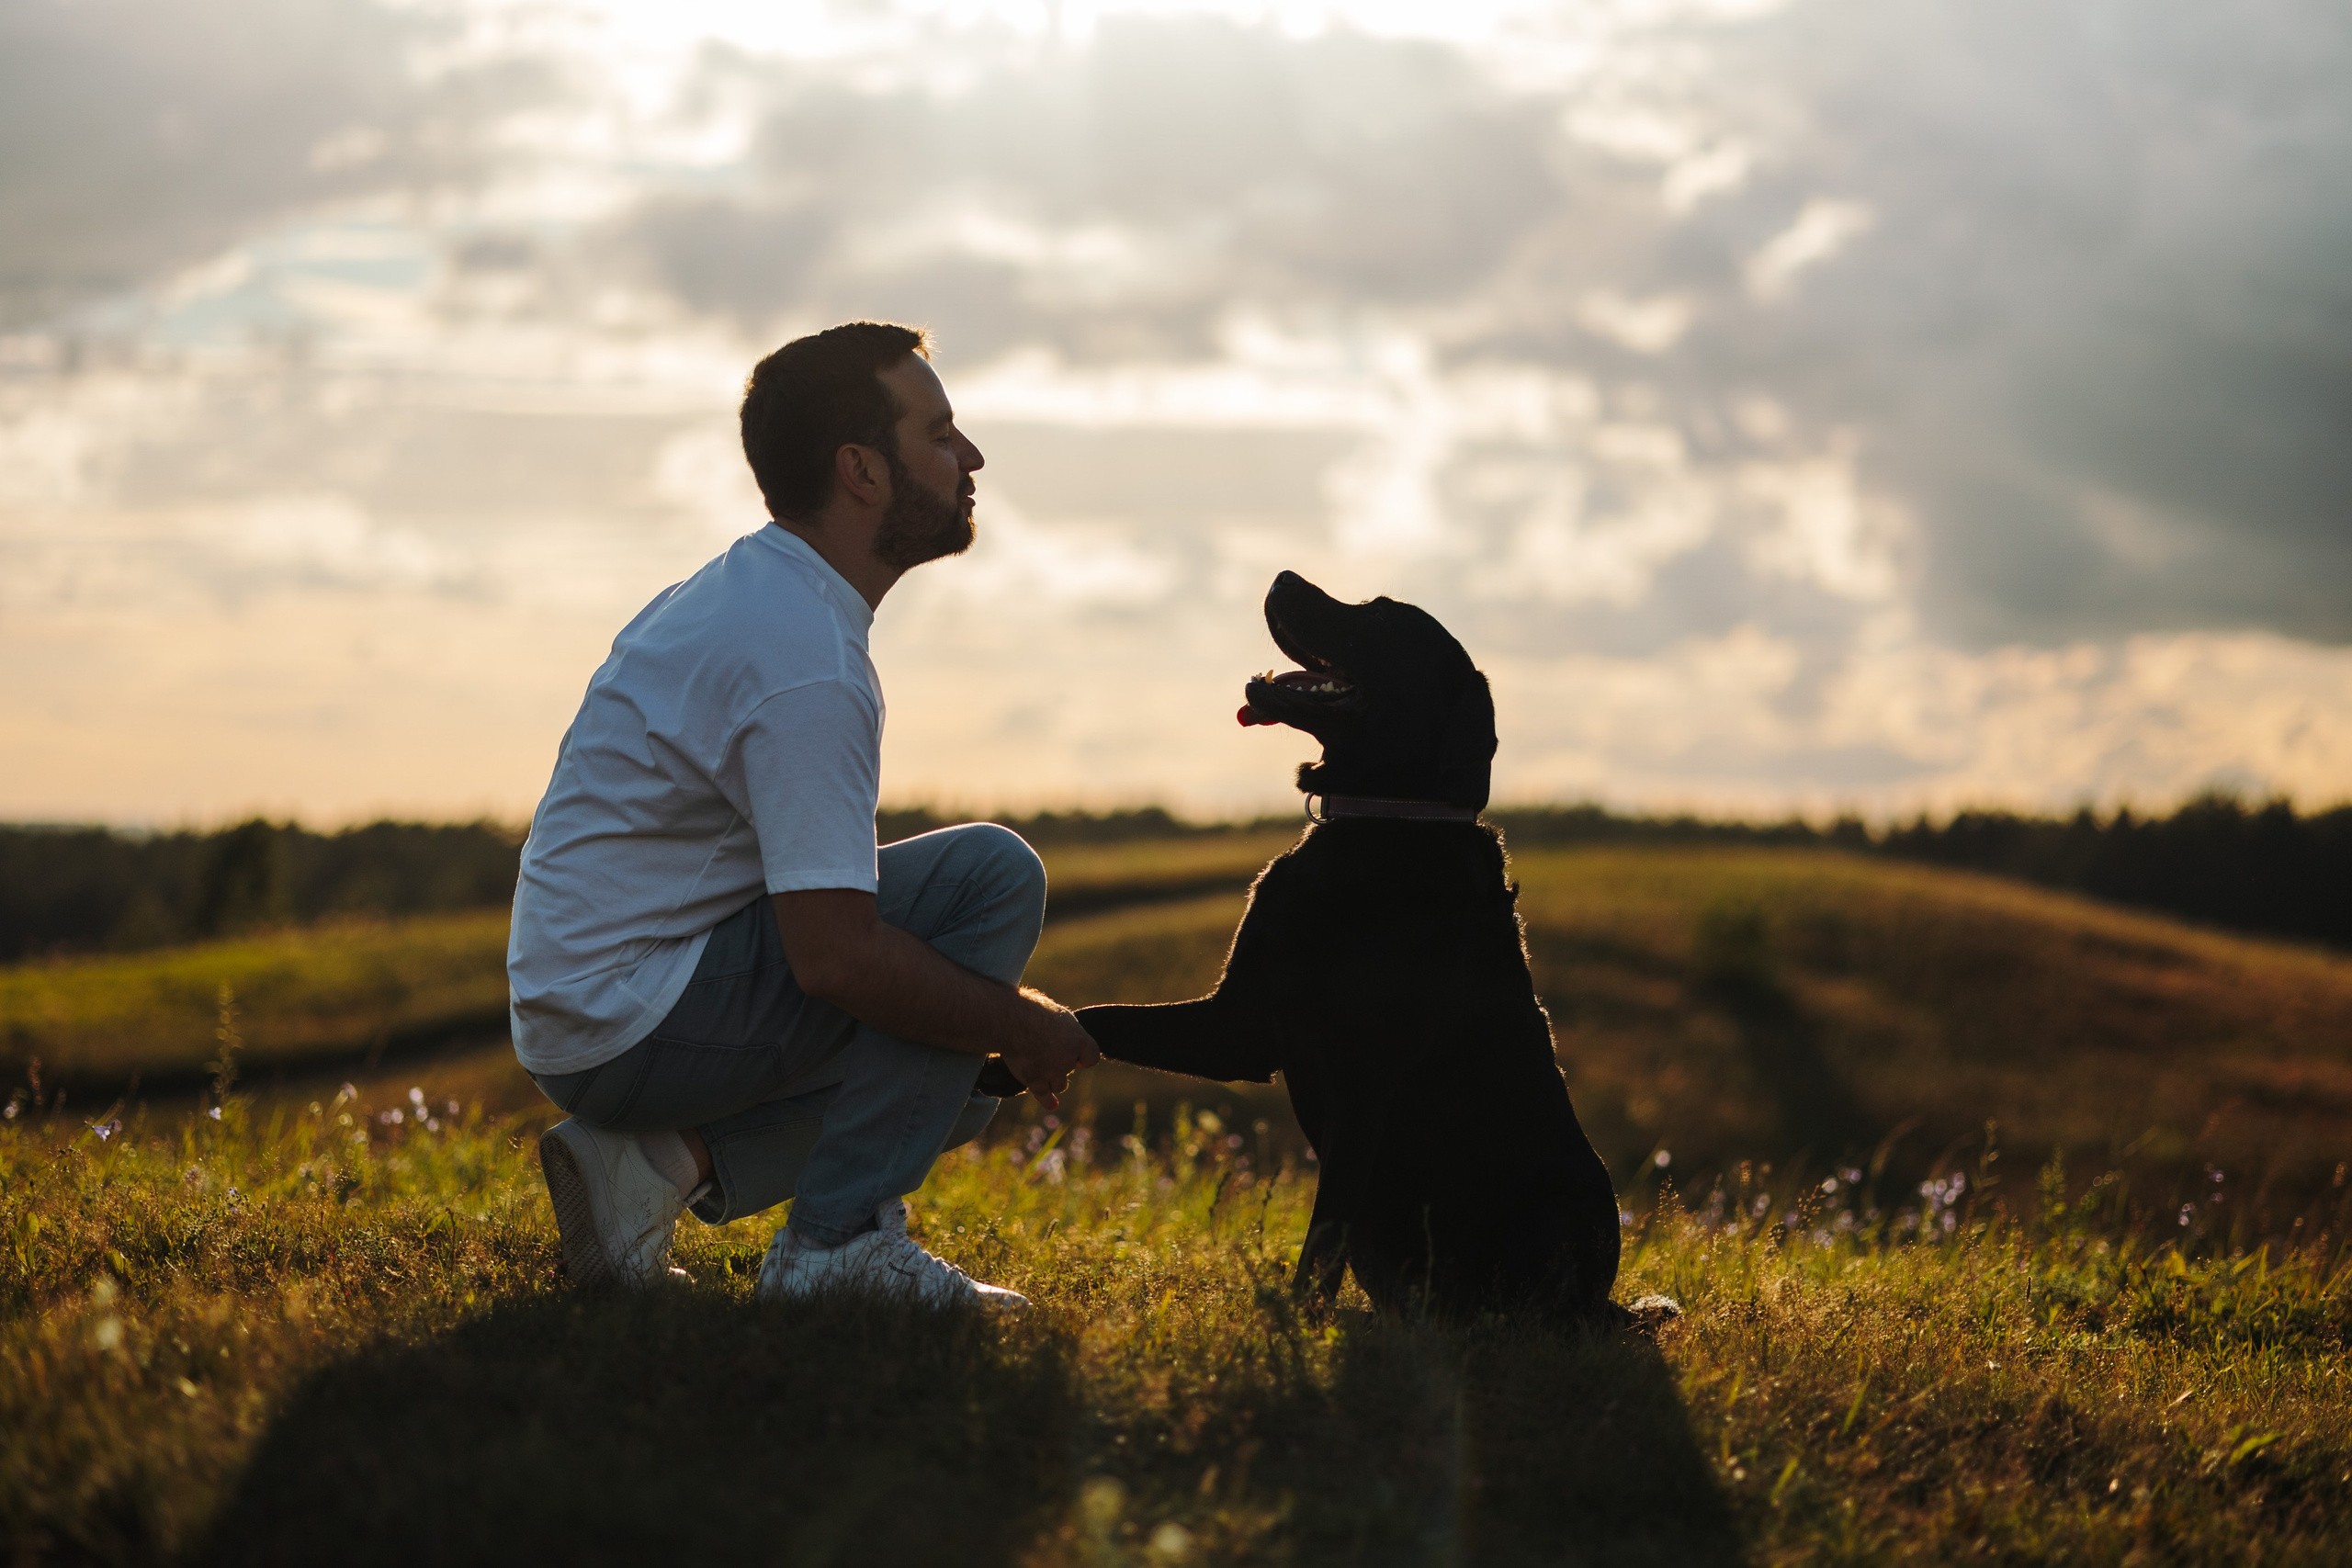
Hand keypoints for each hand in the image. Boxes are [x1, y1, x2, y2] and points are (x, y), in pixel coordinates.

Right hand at [998, 990, 1099, 1110]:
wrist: (1010, 1019)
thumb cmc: (1031, 1010)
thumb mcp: (1056, 1014)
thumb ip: (1065, 1030)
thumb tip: (1066, 1034)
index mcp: (1078, 1039)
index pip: (1091, 1057)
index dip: (1082, 1058)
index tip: (1076, 1057)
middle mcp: (1068, 1058)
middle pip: (1068, 1069)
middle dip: (1058, 1063)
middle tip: (1041, 1049)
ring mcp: (1052, 1071)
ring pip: (1058, 1084)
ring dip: (1050, 1078)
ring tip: (1034, 1064)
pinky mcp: (1034, 1081)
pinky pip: (1045, 1096)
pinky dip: (1048, 1101)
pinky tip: (1052, 1105)